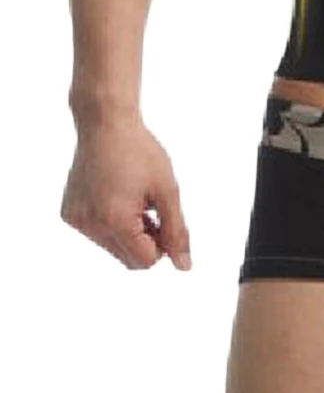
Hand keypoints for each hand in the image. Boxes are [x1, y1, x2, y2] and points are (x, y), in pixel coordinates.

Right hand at [61, 113, 191, 271]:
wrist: (106, 125)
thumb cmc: (141, 153)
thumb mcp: (167, 190)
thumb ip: (177, 230)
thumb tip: (184, 266)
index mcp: (115, 221)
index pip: (146, 261)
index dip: (163, 244)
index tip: (166, 219)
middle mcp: (90, 225)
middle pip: (129, 259)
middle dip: (147, 241)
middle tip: (153, 209)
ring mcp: (76, 220)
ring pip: (113, 248)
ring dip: (130, 233)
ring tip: (135, 200)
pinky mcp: (69, 213)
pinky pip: (97, 233)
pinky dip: (111, 223)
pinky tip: (116, 196)